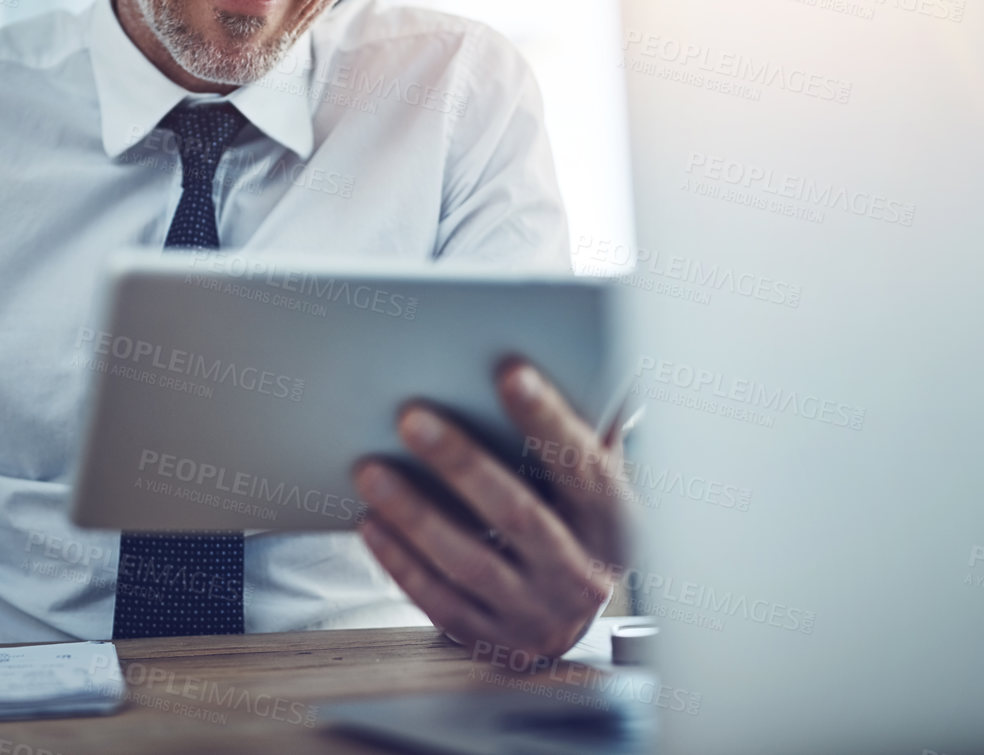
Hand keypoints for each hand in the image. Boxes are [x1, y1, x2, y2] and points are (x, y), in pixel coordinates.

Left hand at [352, 358, 633, 658]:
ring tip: (369, 469)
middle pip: (518, 514)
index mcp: (614, 522)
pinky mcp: (492, 639)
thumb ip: (588, 421)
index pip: (581, 465)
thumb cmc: (573, 515)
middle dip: (461, 463)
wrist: (568, 611)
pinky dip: (401, 561)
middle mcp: (580, 574)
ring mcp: (536, 614)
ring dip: (415, 514)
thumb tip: (588, 343)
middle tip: (410, 416)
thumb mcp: (596, 473)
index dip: (547, 419)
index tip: (509, 371)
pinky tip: (370, 522)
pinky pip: (439, 601)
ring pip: (469, 562)